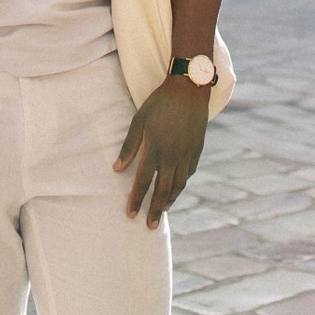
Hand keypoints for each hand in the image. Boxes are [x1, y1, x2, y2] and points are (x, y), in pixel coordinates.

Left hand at [113, 77, 210, 228]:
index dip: (136, 200)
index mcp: (155, 149)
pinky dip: (182, 184)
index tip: (131, 215)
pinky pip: (189, 173)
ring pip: (178, 185)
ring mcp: (187, 154)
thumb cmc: (160, 103)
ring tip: (163, 211)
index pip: (143, 182)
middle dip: (155, 210)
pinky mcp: (197, 150)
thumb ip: (129, 147)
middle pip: (163, 191)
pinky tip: (176, 188)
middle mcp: (172, 156)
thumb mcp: (139, 121)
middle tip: (150, 226)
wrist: (190, 89)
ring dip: (170, 201)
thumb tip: (116, 169)